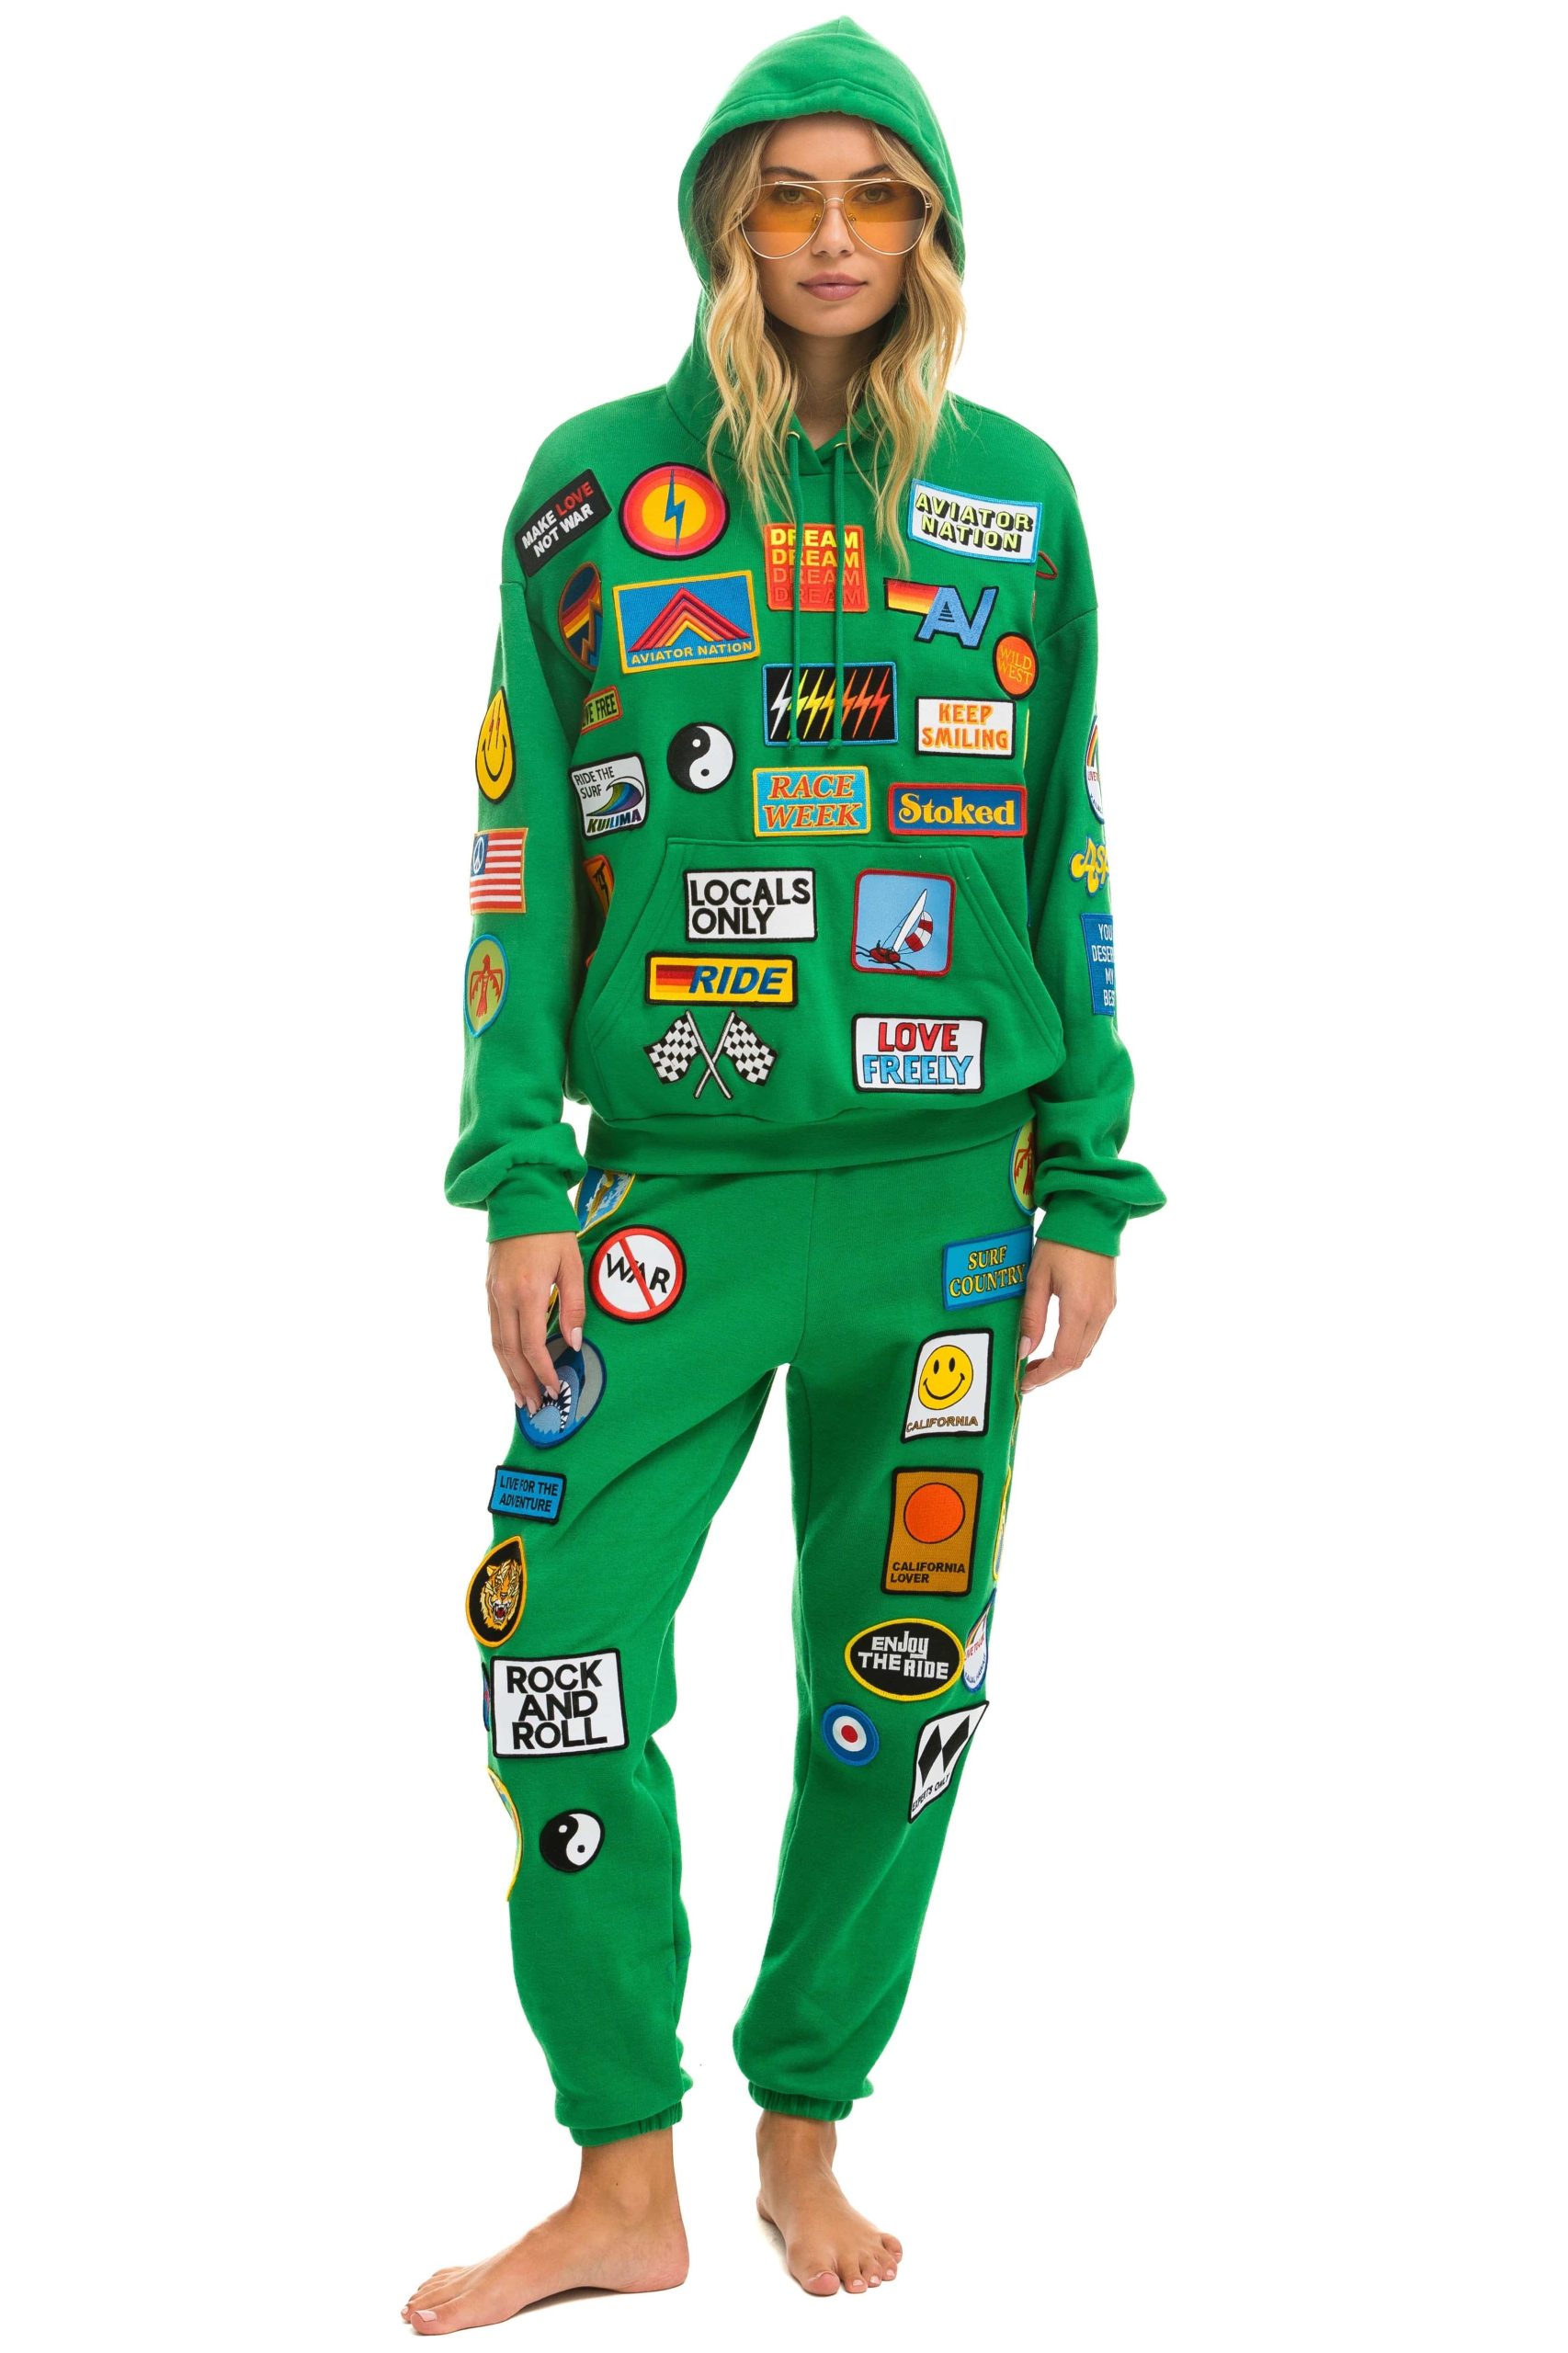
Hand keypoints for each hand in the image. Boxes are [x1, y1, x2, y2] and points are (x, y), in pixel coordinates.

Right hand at [486, 1232, 585, 1415]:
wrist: (519, 1197)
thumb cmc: (551, 1229)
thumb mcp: (572, 1264)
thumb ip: (574, 1306)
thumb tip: (573, 1342)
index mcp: (528, 1291)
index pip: (532, 1345)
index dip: (542, 1371)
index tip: (553, 1389)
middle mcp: (505, 1297)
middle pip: (510, 1352)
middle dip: (523, 1382)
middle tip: (535, 1405)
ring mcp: (493, 1294)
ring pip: (497, 1344)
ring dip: (508, 1373)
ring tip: (520, 1396)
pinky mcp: (489, 1289)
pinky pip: (493, 1329)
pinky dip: (501, 1353)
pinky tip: (509, 1365)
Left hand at [1018, 1238, 1115, 1394]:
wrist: (1091, 1215)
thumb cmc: (1060, 1241)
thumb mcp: (1037, 1278)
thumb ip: (1031, 1317)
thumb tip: (1024, 1350)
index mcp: (1080, 1308)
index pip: (1064, 1358)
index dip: (1044, 1375)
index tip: (1024, 1381)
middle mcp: (1099, 1313)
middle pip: (1077, 1359)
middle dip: (1051, 1373)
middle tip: (1026, 1376)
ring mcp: (1108, 1308)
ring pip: (1086, 1348)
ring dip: (1063, 1360)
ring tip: (1036, 1361)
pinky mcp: (1109, 1301)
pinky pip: (1092, 1334)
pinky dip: (1074, 1345)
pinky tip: (1055, 1342)